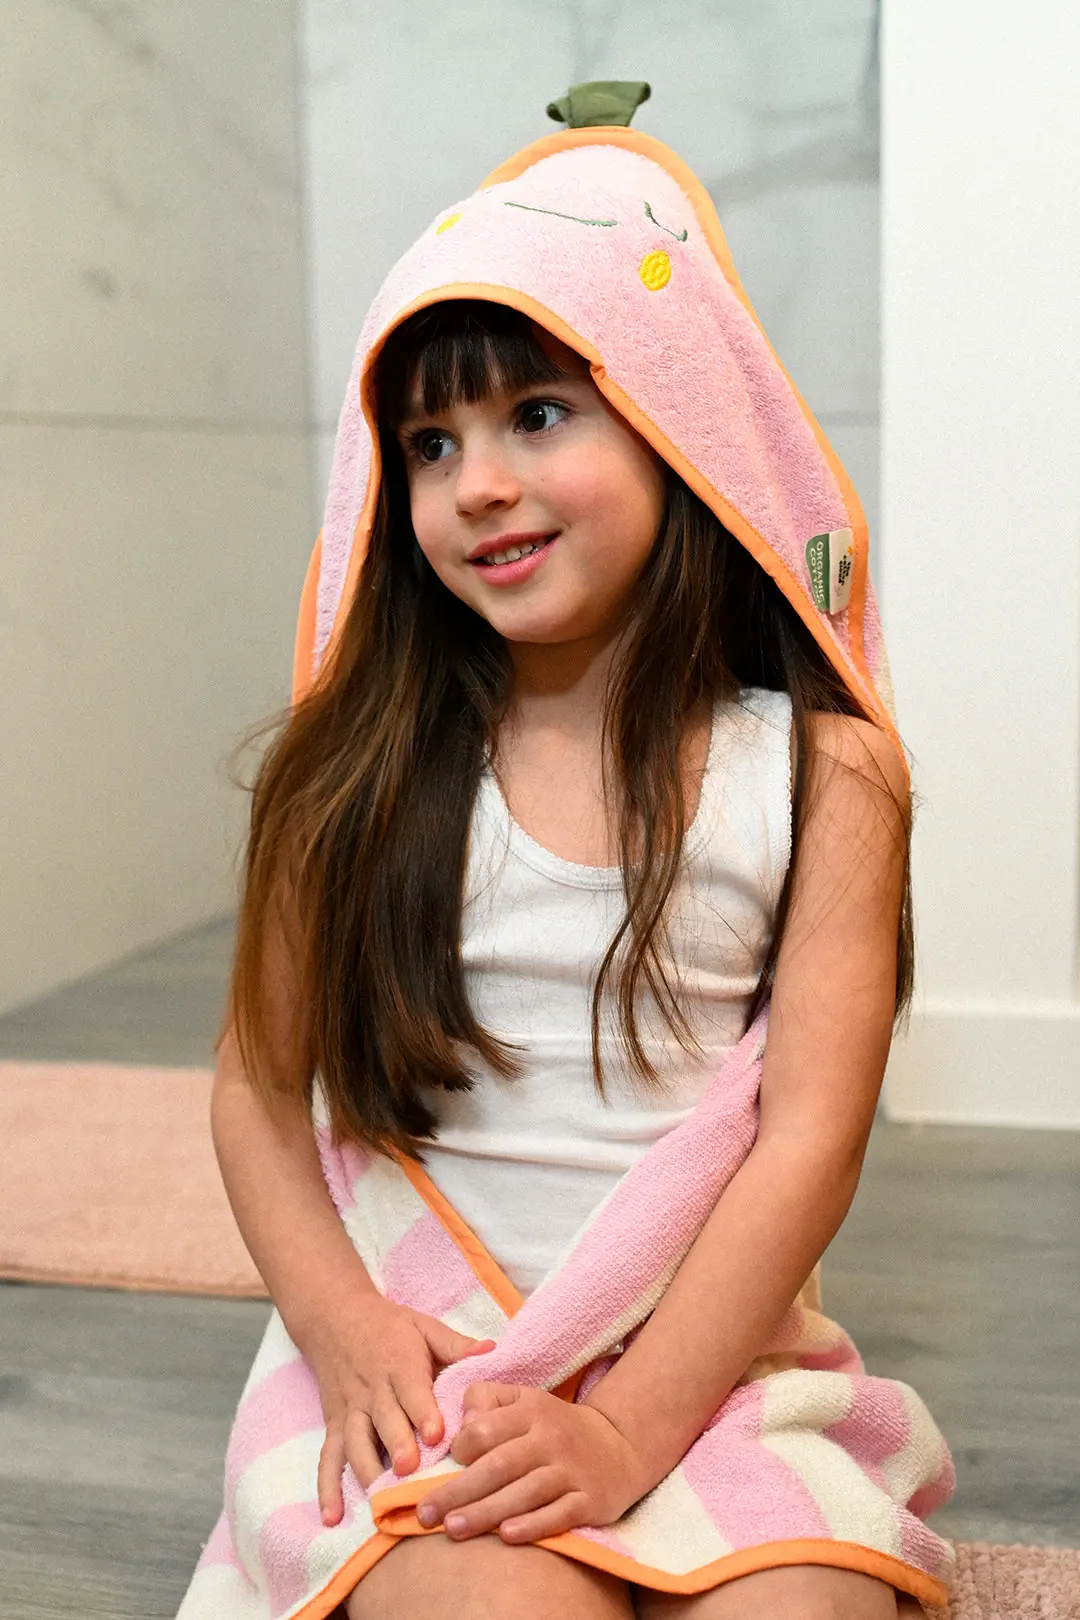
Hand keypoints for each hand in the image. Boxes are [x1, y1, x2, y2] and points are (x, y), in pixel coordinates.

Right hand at [297, 1293, 495, 1525]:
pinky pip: (327, 1458)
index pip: (411, 1389)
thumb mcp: (423, 1326)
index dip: (424, 1412)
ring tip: (378, 1498)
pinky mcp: (333, 1426)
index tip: (437, 1435)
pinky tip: (332, 1517)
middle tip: (410, 1470)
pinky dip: (327, 1488)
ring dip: (366, 1469)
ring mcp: (350, 1410)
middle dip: (397, 1444)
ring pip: (354, 1442)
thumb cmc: (390, 1326)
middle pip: (384, 1419)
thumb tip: (492, 1350)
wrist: (335, 1318)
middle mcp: (372, 1390)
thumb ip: (456, 1344)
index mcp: (399, 1364)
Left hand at [414, 1381, 649, 1544]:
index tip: (442, 1466)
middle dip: (458, 1491)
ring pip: (524, 1493)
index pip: (485, 1429)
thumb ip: (487, 1399)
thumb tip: (462, 1423)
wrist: (617, 1446)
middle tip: (425, 1514)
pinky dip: (532, 1525)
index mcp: (531, 1410)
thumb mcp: (524, 1399)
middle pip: (498, 1465)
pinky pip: (558, 1514)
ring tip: (452, 1529)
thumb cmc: (554, 1426)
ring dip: (486, 1513)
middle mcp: (551, 1438)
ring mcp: (571, 1470)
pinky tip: (506, 1536)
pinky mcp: (590, 1500)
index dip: (461, 1448)